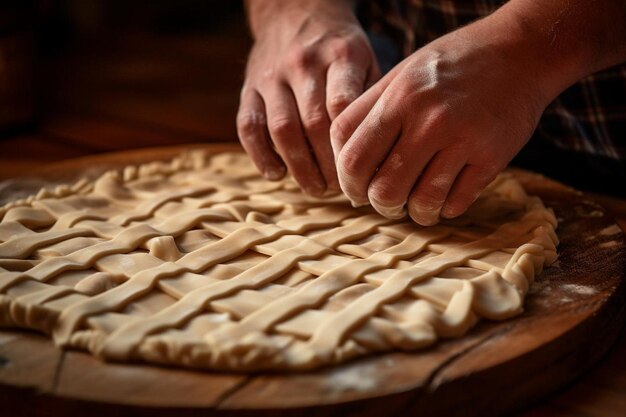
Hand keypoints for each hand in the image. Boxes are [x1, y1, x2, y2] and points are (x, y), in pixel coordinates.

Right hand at [237, 0, 379, 195]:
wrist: (296, 10)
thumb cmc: (339, 46)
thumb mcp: (365, 58)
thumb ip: (370, 98)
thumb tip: (381, 153)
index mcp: (339, 54)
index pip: (342, 105)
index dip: (350, 144)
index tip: (362, 169)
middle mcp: (303, 64)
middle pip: (314, 123)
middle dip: (328, 164)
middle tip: (341, 188)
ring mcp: (271, 76)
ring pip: (282, 129)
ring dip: (299, 167)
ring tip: (316, 189)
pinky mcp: (249, 87)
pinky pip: (248, 126)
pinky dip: (261, 156)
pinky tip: (277, 174)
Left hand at [330, 19, 551, 224]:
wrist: (519, 51)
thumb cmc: (451, 65)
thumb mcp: (401, 75)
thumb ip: (367, 112)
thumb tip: (342, 162)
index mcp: (397, 100)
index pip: (351, 160)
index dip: (348, 184)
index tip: (357, 188)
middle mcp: (427, 121)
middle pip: (383, 190)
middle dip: (380, 205)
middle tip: (388, 201)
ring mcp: (462, 140)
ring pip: (421, 203)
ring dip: (415, 212)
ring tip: (418, 204)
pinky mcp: (492, 157)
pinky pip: (457, 202)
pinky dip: (445, 208)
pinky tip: (446, 196)